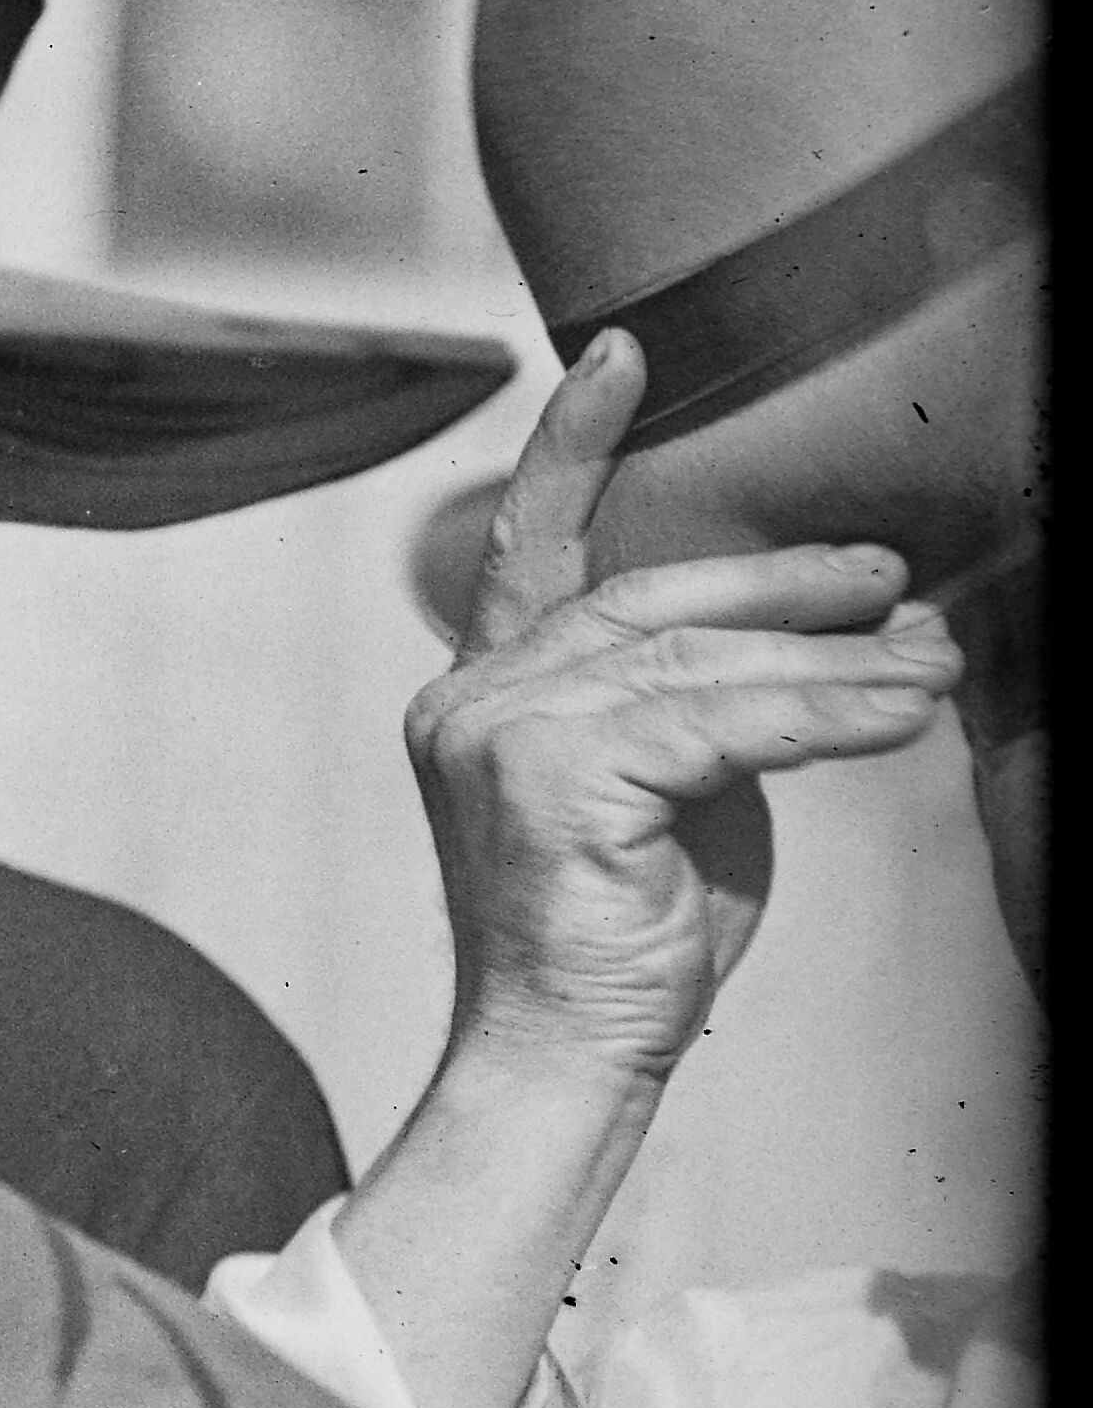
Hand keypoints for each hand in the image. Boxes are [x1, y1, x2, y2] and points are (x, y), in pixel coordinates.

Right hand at [402, 333, 958, 1097]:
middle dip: (785, 583)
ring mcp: (497, 730)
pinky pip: (719, 721)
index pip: (530, 548)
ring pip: (702, 665)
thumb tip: (859, 627)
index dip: (572, 448)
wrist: (567, 1051)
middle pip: (651, 601)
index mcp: (485, 692)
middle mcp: (471, 696)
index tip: (615, 356)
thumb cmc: (627, 935)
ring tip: (936, 668)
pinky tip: (899, 713)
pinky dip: (826, 713)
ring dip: (840, 664)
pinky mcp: (547, 774)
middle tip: (896, 586)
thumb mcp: (678, 786)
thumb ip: (713, 703)